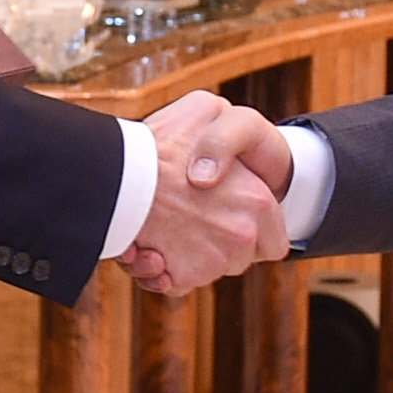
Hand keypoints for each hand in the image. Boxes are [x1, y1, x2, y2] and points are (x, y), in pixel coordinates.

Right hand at [121, 92, 288, 295]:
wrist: (118, 175)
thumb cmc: (162, 140)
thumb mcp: (207, 109)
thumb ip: (226, 131)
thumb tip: (225, 156)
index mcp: (258, 202)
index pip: (274, 241)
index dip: (253, 232)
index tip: (230, 219)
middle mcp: (241, 236)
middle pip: (237, 259)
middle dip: (217, 245)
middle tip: (188, 219)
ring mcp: (212, 261)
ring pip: (203, 271)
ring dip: (183, 257)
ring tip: (157, 231)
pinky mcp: (181, 277)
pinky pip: (173, 284)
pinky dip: (159, 273)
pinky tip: (143, 249)